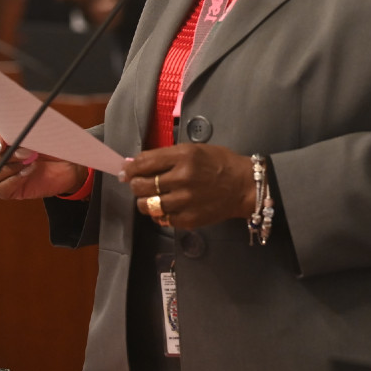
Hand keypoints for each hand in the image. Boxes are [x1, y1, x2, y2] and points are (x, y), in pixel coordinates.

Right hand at [0, 125, 87, 199]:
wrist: (70, 165)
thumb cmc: (56, 146)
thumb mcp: (44, 134)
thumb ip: (28, 131)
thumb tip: (16, 134)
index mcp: (3, 138)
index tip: (3, 142)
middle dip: (5, 155)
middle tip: (27, 153)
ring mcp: (2, 174)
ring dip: (10, 168)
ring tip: (32, 162)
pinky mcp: (9, 190)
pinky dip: (12, 181)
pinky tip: (28, 173)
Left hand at [121, 144, 255, 230]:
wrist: (244, 187)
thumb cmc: (219, 163)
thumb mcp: (194, 150)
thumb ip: (165, 156)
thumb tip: (135, 163)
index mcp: (183, 157)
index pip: (144, 163)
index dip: (130, 168)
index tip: (126, 171)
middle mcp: (181, 179)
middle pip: (141, 186)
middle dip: (135, 184)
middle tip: (138, 184)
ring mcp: (184, 201)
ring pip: (147, 205)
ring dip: (144, 201)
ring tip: (151, 198)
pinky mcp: (188, 219)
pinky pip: (161, 219)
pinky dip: (159, 214)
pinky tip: (166, 207)